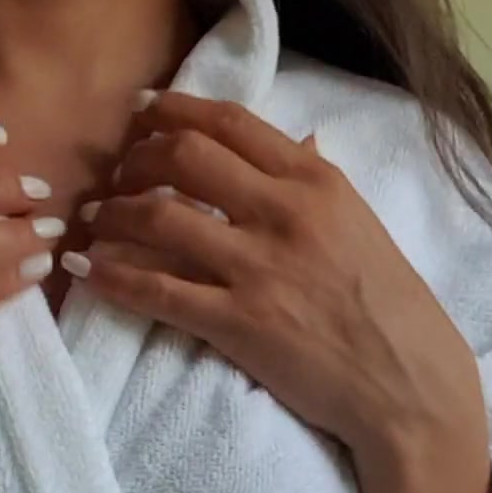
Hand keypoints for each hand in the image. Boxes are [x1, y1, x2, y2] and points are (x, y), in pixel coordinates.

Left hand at [72, 92, 486, 466]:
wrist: (404, 382)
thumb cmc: (387, 304)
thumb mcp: (359, 222)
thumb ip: (316, 182)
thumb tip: (298, 141)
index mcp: (313, 181)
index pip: (230, 123)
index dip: (174, 110)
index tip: (142, 111)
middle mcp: (282, 213)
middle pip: (184, 159)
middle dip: (137, 160)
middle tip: (116, 174)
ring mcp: (256, 268)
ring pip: (160, 219)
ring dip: (113, 215)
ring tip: (93, 220)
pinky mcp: (236, 323)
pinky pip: (157, 291)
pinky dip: (113, 277)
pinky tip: (87, 271)